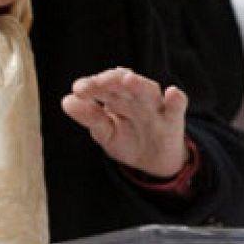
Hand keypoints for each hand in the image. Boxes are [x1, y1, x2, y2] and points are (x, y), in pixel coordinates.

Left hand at [61, 67, 188, 177]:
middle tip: (95, 84)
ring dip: (139, 84)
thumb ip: (90, 117)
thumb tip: (67, 101)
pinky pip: (176, 107)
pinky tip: (172, 93)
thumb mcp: (105, 133)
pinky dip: (176, 100)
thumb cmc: (128, 141)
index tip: (78, 90)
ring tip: (128, 79)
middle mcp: (136, 97)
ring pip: (148, 90)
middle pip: (123, 84)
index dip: (91, 86)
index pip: (103, 86)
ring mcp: (155, 107)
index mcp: (117, 97)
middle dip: (109, 81)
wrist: (154, 163)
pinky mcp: (173, 120)